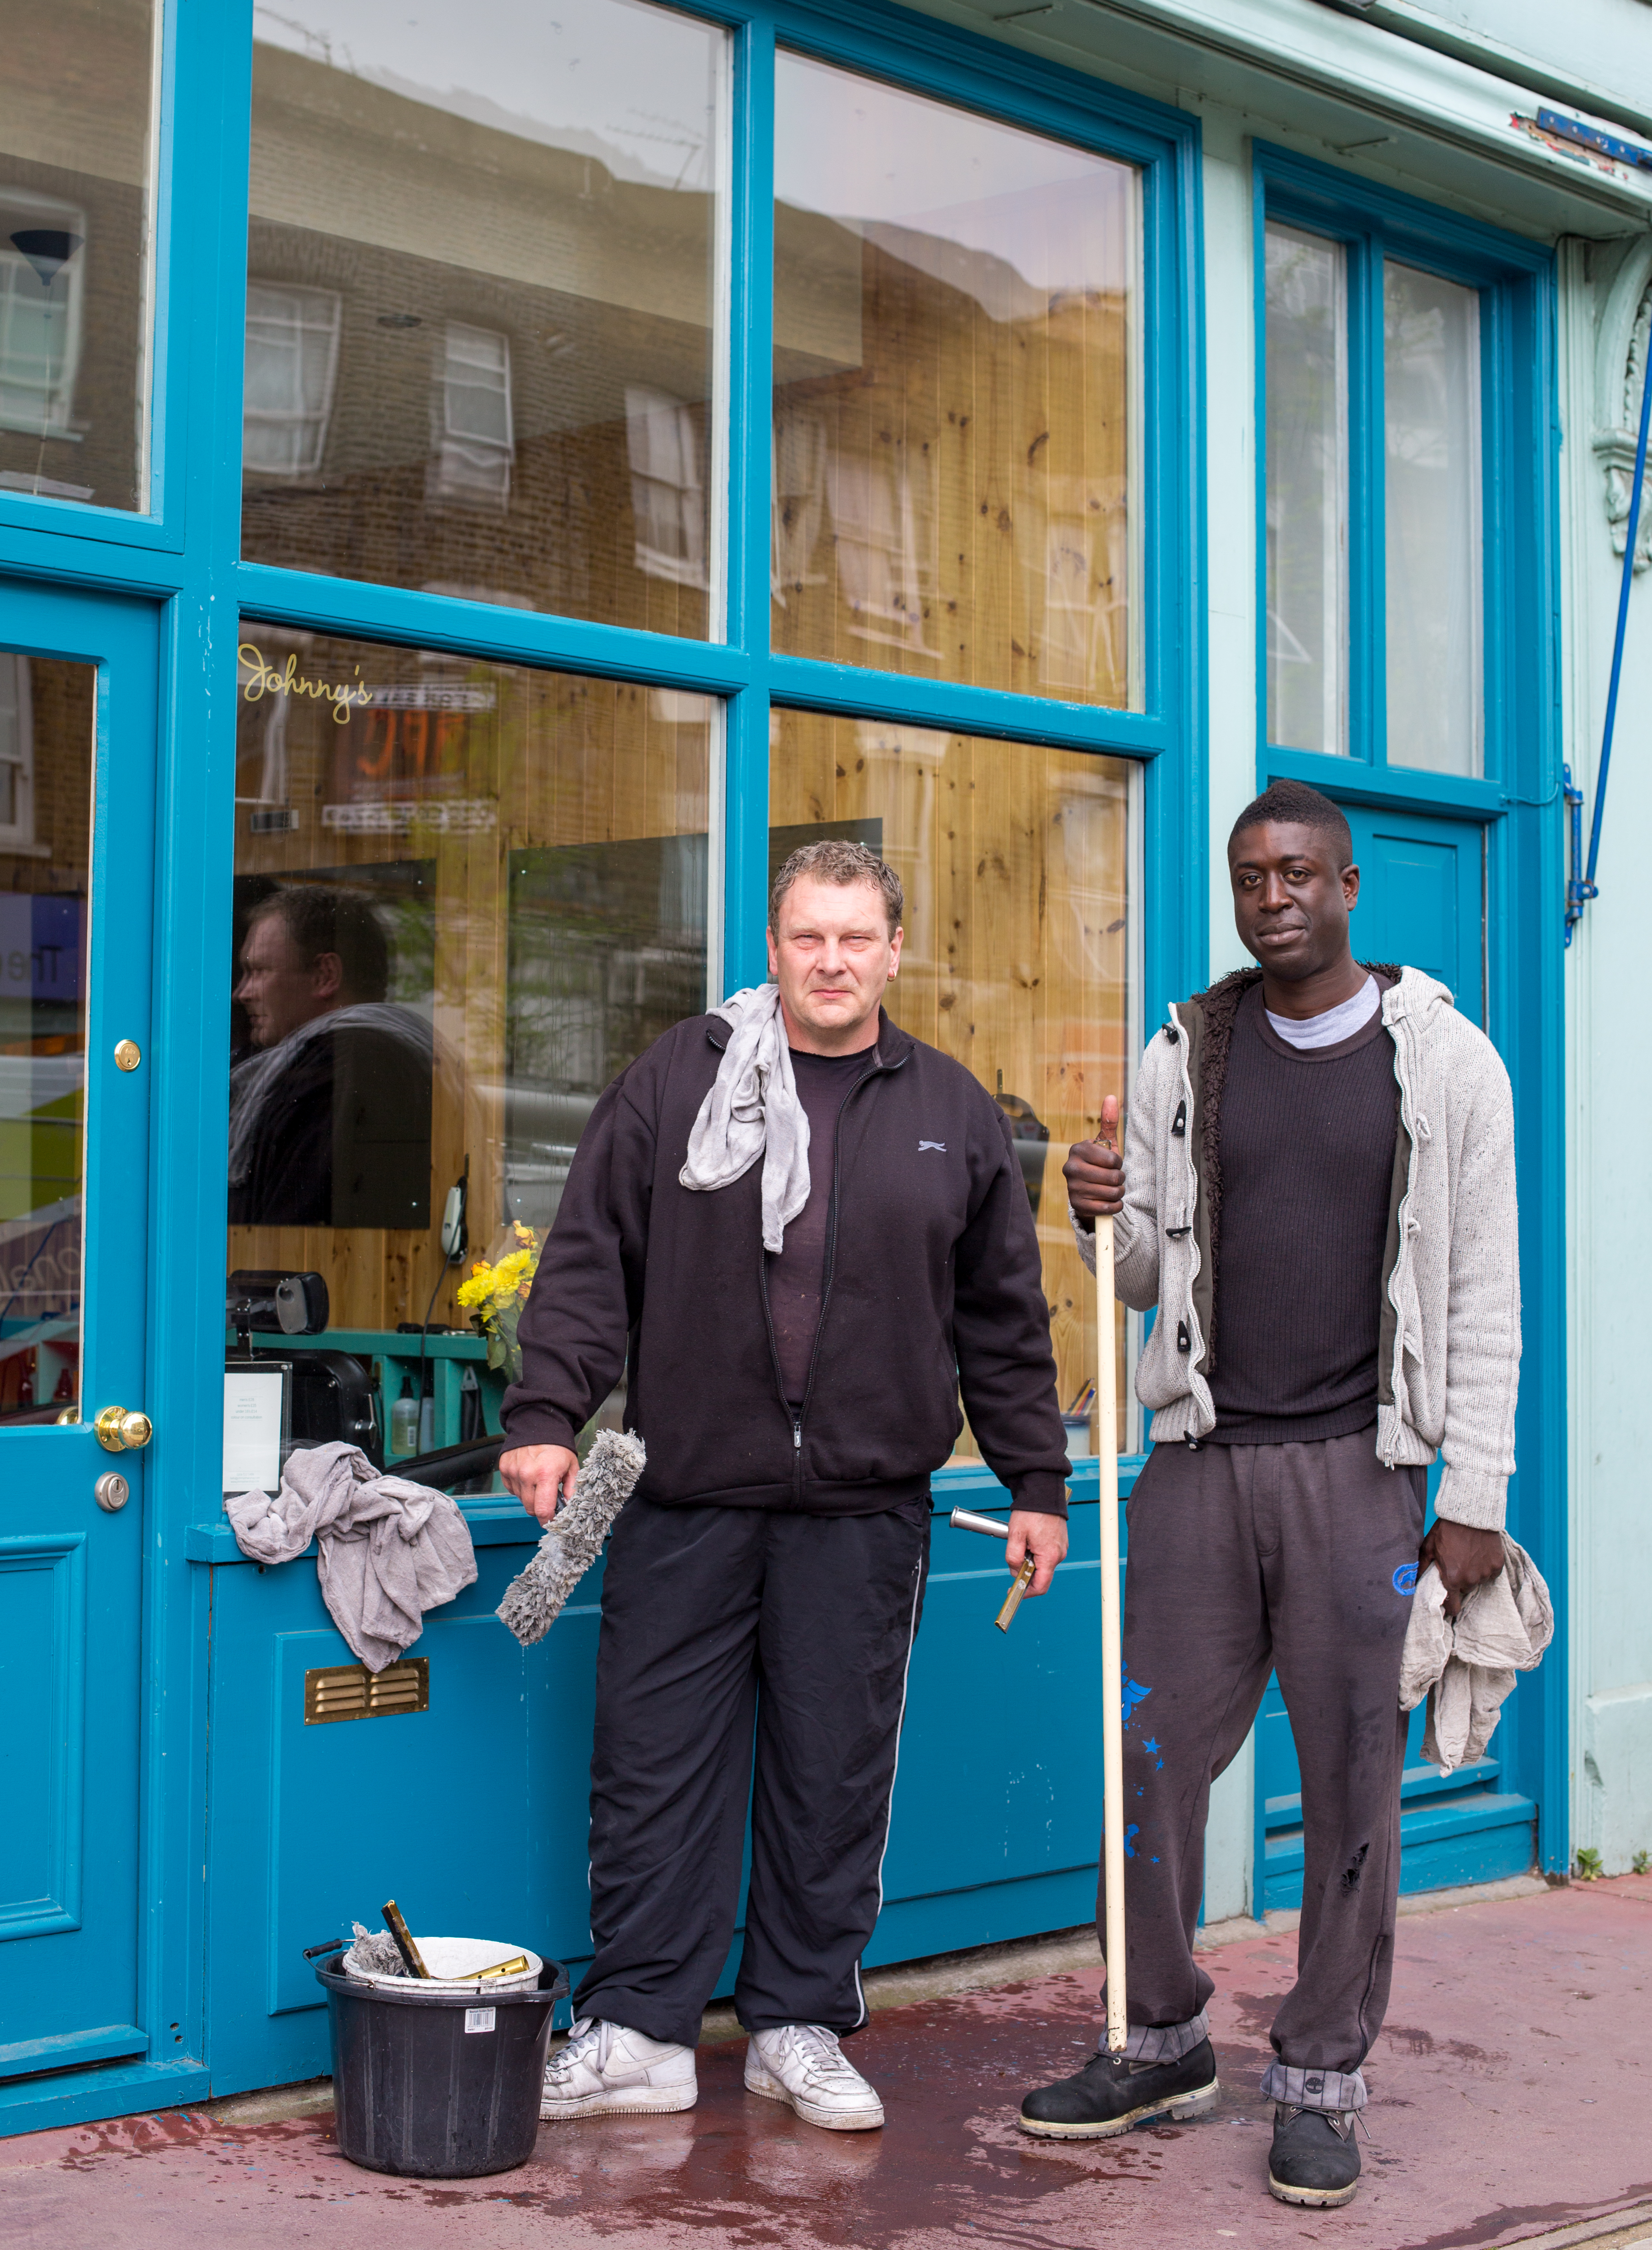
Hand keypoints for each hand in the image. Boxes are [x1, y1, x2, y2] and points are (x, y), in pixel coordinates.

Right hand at [500, 1443, 578, 1524]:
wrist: (538, 1425)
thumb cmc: (557, 1446)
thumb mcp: (571, 1466)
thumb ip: (571, 1488)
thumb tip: (569, 1505)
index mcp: (545, 1474)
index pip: (543, 1509)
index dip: (547, 1520)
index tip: (550, 1521)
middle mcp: (527, 1474)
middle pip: (530, 1508)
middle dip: (540, 1508)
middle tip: (547, 1498)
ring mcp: (513, 1472)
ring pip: (521, 1499)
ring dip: (530, 1496)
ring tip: (538, 1482)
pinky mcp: (505, 1469)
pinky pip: (512, 1489)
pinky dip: (520, 1487)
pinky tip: (528, 1477)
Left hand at [1006, 1508, 1068, 1596]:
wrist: (1043, 1493)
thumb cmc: (1030, 1512)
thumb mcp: (1015, 1536)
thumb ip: (1013, 1558)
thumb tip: (1015, 1572)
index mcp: (1050, 1556)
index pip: (1041, 1586)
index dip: (1026, 1592)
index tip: (1014, 1591)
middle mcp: (1059, 1554)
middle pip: (1041, 1575)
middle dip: (1026, 1571)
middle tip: (1015, 1556)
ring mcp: (1061, 1548)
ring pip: (1043, 1564)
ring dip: (1030, 1560)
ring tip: (1022, 1541)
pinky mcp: (1060, 1542)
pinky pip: (1047, 1554)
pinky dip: (1036, 1552)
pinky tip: (1030, 1539)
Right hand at [1063, 1094, 1122, 1228]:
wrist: (1089, 1191)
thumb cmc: (1100, 1164)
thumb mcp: (1105, 1144)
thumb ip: (1109, 1122)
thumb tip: (1111, 1097)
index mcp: (1078, 1150)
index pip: (1112, 1159)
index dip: (1118, 1163)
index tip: (1112, 1163)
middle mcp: (1070, 1168)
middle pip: (1113, 1177)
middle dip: (1120, 1179)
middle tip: (1114, 1178)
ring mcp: (1072, 1188)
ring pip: (1112, 1193)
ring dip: (1118, 1193)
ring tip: (1111, 1189)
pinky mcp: (1077, 1205)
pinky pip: (1108, 1208)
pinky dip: (1115, 1206)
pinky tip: (1108, 1201)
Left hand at [1419, 1519, 1504, 1619]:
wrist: (1470, 1514)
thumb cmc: (1446, 1531)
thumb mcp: (1428, 1548)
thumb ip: (1421, 1569)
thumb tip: (1414, 1584)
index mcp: (1451, 1579)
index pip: (1453, 1607)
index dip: (1450, 1606)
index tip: (1448, 1601)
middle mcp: (1470, 1580)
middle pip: (1464, 1590)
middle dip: (1459, 1581)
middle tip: (1456, 1564)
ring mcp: (1485, 1573)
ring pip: (1477, 1581)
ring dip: (1473, 1573)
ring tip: (1467, 1555)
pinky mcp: (1497, 1565)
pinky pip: (1490, 1572)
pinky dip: (1485, 1566)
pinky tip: (1478, 1553)